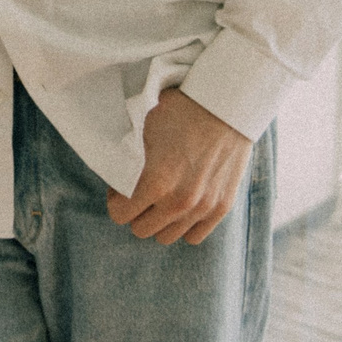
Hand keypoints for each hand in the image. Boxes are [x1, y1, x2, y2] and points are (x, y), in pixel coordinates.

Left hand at [106, 88, 252, 245]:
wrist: (225, 105)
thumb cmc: (181, 111)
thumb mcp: (144, 130)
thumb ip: (131, 161)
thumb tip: (119, 177)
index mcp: (155, 182)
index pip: (120, 215)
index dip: (116, 200)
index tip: (120, 188)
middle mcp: (179, 201)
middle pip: (141, 230)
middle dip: (135, 211)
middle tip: (140, 192)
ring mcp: (202, 207)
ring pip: (167, 236)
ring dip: (159, 220)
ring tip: (161, 198)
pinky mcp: (222, 207)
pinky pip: (195, 236)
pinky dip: (184, 225)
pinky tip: (181, 206)